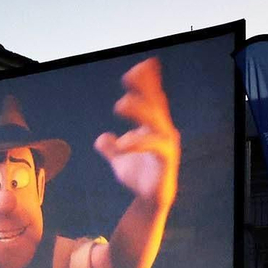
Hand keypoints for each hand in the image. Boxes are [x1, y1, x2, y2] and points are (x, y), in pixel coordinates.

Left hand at [93, 57, 179, 209]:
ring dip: (139, 110)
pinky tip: (121, 143)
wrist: (150, 200)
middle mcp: (162, 131)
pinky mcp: (166, 160)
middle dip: (144, 87)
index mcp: (153, 127)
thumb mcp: (119, 159)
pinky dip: (137, 142)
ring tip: (120, 105)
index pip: (151, 99)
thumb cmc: (139, 176)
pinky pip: (154, 146)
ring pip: (156, 121)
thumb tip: (101, 138)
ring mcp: (166, 145)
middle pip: (155, 103)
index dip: (147, 82)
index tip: (139, 66)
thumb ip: (110, 147)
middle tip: (128, 76)